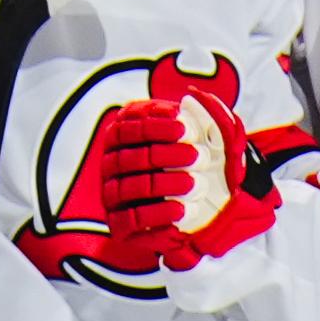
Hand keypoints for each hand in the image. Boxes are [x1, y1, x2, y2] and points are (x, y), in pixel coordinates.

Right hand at [96, 90, 272, 268]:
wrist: (202, 209)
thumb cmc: (198, 164)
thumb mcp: (207, 139)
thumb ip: (205, 115)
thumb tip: (194, 96)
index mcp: (124, 137)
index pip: (127, 127)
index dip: (154, 126)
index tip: (184, 128)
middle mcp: (112, 165)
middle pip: (129, 158)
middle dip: (165, 156)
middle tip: (198, 157)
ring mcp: (113, 195)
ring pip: (129, 188)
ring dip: (163, 185)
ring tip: (194, 184)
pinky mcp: (119, 224)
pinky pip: (130, 220)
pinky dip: (155, 215)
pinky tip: (180, 210)